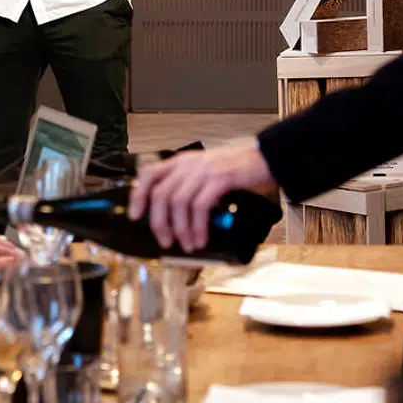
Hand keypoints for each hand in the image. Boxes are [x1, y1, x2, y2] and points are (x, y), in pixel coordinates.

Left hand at [129, 141, 276, 252]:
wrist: (267, 157)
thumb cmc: (239, 169)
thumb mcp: (206, 174)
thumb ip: (190, 189)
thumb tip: (177, 220)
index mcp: (182, 162)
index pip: (149, 175)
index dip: (138, 196)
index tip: (135, 216)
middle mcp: (188, 164)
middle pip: (160, 194)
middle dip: (159, 222)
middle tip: (166, 241)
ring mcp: (203, 170)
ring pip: (178, 203)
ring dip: (180, 229)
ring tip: (188, 245)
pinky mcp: (219, 179)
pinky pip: (200, 207)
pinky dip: (198, 226)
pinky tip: (201, 238)